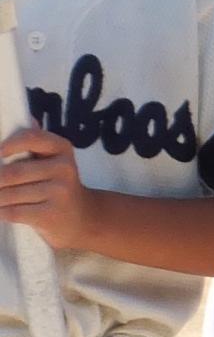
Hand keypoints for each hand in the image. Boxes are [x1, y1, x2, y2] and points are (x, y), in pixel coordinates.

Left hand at [0, 129, 98, 250]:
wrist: (83, 218)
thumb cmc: (56, 185)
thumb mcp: (51, 160)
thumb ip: (36, 142)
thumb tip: (28, 119)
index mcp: (62, 148)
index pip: (31, 138)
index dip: (7, 145)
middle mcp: (64, 168)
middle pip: (11, 172)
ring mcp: (59, 192)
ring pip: (8, 194)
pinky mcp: (51, 215)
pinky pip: (12, 212)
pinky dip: (0, 212)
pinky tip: (2, 210)